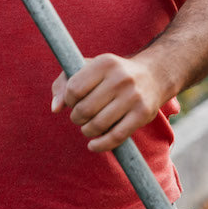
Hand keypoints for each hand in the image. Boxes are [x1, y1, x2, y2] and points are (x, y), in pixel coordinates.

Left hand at [51, 53, 167, 153]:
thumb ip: (64, 83)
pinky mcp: (143, 114)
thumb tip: (55, 108)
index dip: (68, 100)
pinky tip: (93, 145)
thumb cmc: (112, 74)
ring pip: (98, 125)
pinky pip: (116, 137)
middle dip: (77, 118)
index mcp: (105, 63)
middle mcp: (120, 78)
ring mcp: (133, 96)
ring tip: (88, 128)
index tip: (74, 101)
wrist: (152, 76)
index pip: (74, 89)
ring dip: (87, 131)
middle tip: (80, 117)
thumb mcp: (89, 69)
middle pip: (84, 109)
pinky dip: (100, 145)